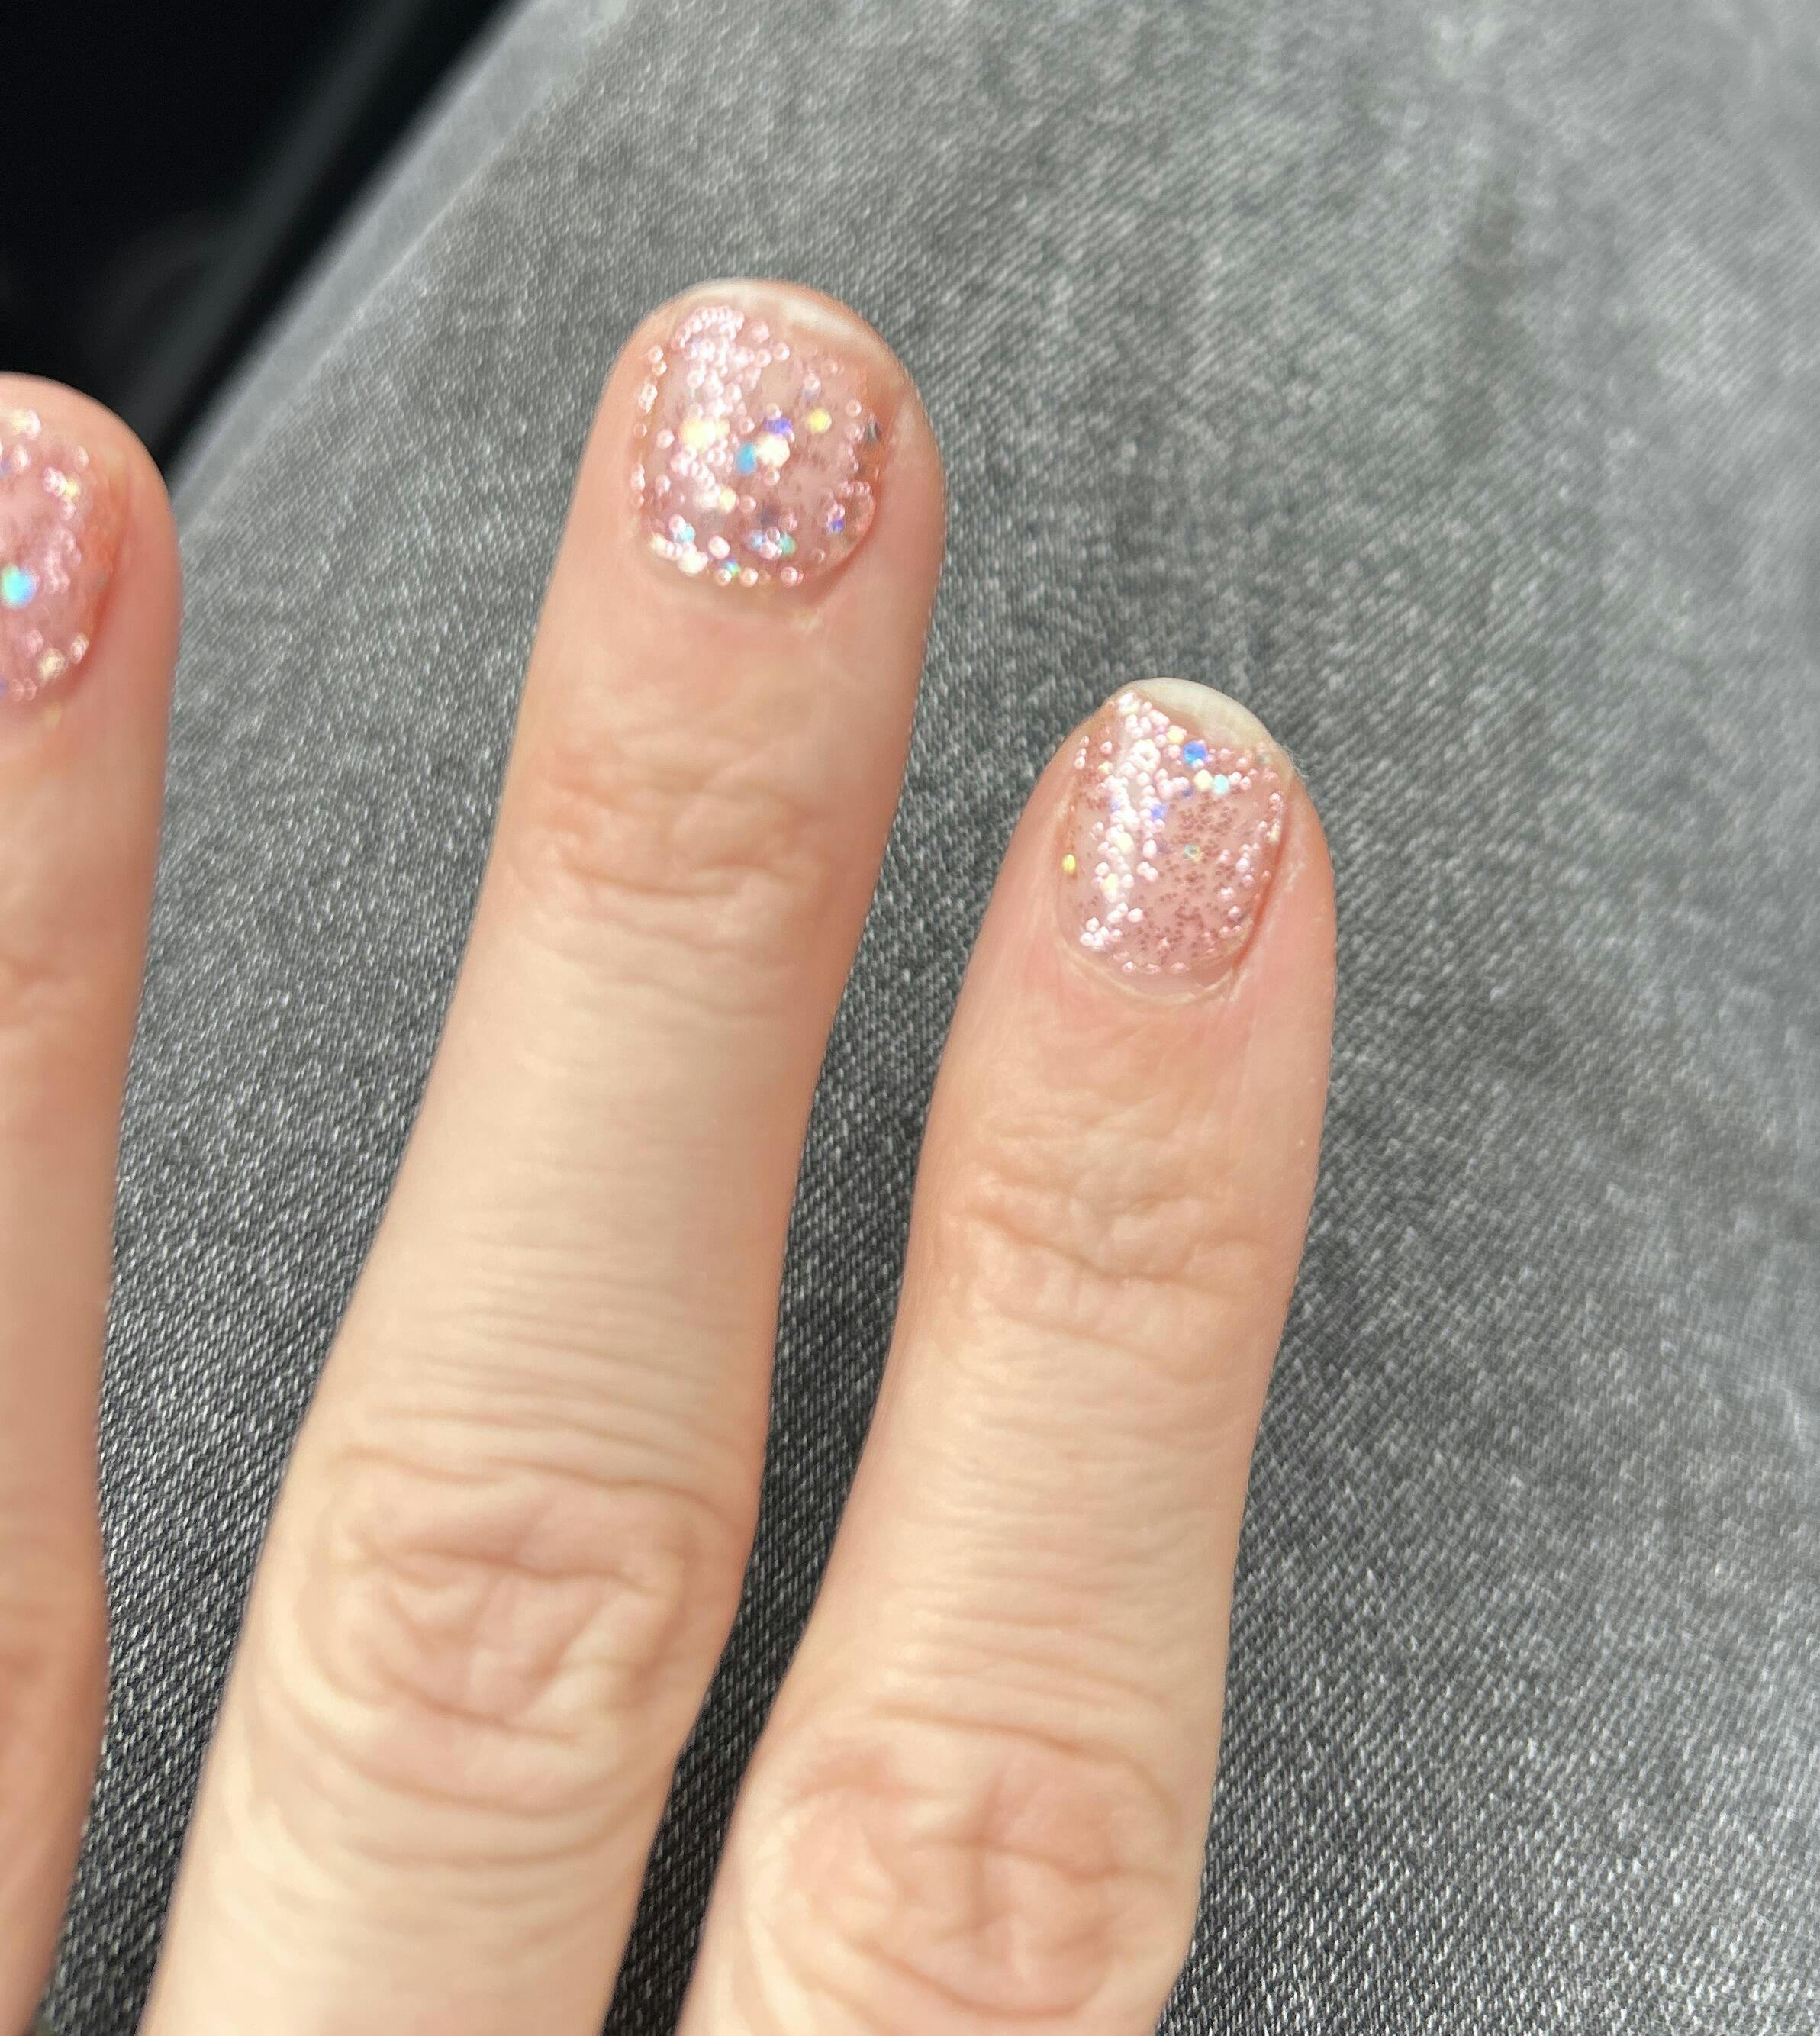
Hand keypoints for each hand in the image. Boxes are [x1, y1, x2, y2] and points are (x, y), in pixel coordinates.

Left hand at [1, 285, 1335, 2033]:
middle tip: (775, 447)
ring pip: (8, 1602)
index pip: (989, 1825)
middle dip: (664, 963)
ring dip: (37, 1011)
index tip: (1193, 828)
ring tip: (43, 497)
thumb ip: (911, 2009)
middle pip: (524, 1561)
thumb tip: (1078, 1628)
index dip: (1112, 1323)